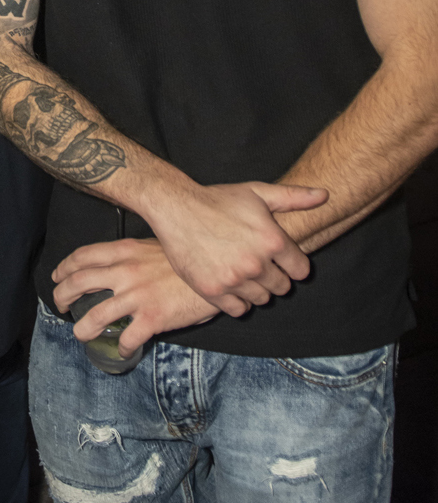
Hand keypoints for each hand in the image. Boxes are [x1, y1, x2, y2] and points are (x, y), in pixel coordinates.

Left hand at [53, 238, 219, 354]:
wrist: (218, 273)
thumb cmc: (190, 261)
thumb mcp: (158, 247)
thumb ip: (135, 255)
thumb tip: (119, 264)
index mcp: (126, 251)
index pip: (83, 256)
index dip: (65, 268)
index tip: (58, 276)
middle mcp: (126, 272)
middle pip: (79, 283)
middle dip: (62, 296)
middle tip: (61, 305)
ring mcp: (138, 296)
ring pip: (95, 317)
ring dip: (82, 329)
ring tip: (80, 334)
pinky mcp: (153, 318)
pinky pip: (128, 339)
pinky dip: (123, 349)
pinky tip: (125, 351)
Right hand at [143, 179, 327, 315]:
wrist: (176, 209)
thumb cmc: (218, 199)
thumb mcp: (258, 192)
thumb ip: (294, 197)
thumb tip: (325, 194)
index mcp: (272, 241)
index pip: (300, 270)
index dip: (292, 265)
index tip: (281, 261)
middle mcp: (256, 264)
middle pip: (281, 288)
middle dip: (275, 278)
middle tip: (259, 266)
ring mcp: (234, 280)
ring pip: (261, 300)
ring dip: (257, 290)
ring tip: (244, 275)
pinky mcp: (213, 291)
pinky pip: (238, 309)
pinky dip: (238, 301)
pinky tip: (231, 286)